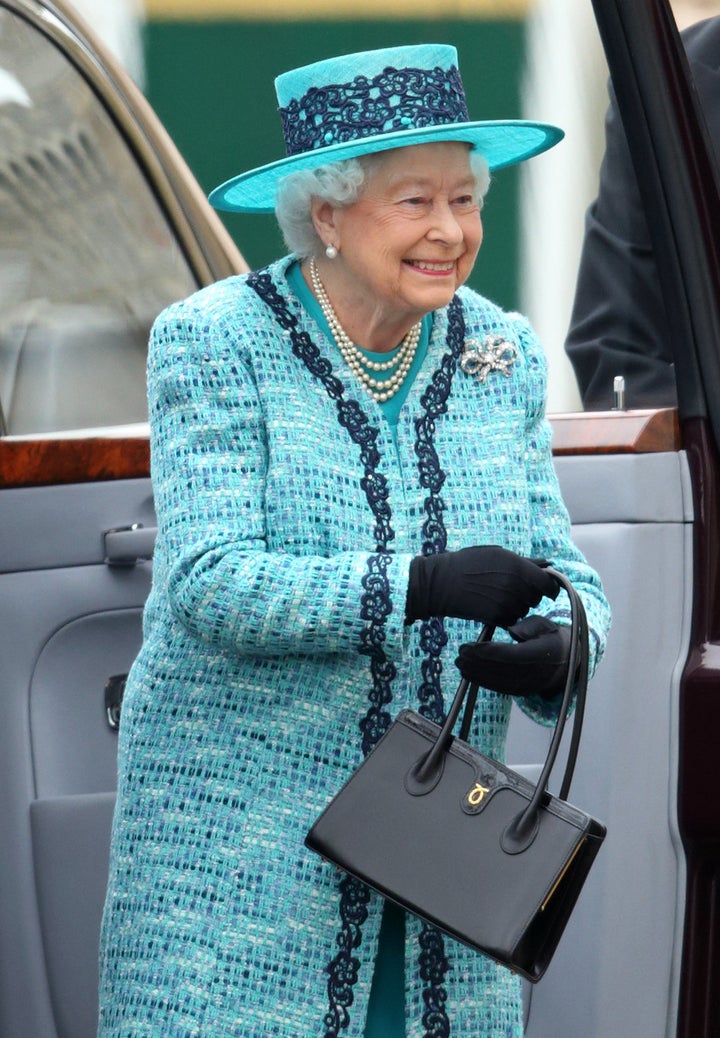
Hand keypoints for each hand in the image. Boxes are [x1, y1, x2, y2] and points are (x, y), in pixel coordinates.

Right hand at [405, 546, 558, 627]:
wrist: (441, 582)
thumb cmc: (467, 563)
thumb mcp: (495, 553)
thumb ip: (521, 562)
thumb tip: (544, 567)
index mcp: (518, 567)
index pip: (548, 583)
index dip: (550, 587)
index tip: (549, 590)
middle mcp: (516, 585)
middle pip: (536, 598)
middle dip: (529, 594)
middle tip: (511, 588)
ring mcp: (506, 603)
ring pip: (524, 609)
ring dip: (516, 605)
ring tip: (496, 595)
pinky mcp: (496, 617)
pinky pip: (511, 619)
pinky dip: (506, 615)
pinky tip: (491, 605)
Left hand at [455, 615, 571, 698]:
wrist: (567, 661)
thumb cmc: (550, 636)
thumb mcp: (544, 625)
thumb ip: (529, 626)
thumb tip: (511, 631)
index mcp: (544, 653)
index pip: (512, 655)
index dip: (490, 652)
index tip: (472, 646)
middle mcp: (537, 673)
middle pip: (502, 669)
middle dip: (478, 662)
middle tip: (461, 652)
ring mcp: (530, 685)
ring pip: (499, 681)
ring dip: (477, 673)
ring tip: (460, 663)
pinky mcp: (523, 692)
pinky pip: (501, 688)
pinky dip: (483, 682)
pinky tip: (469, 674)